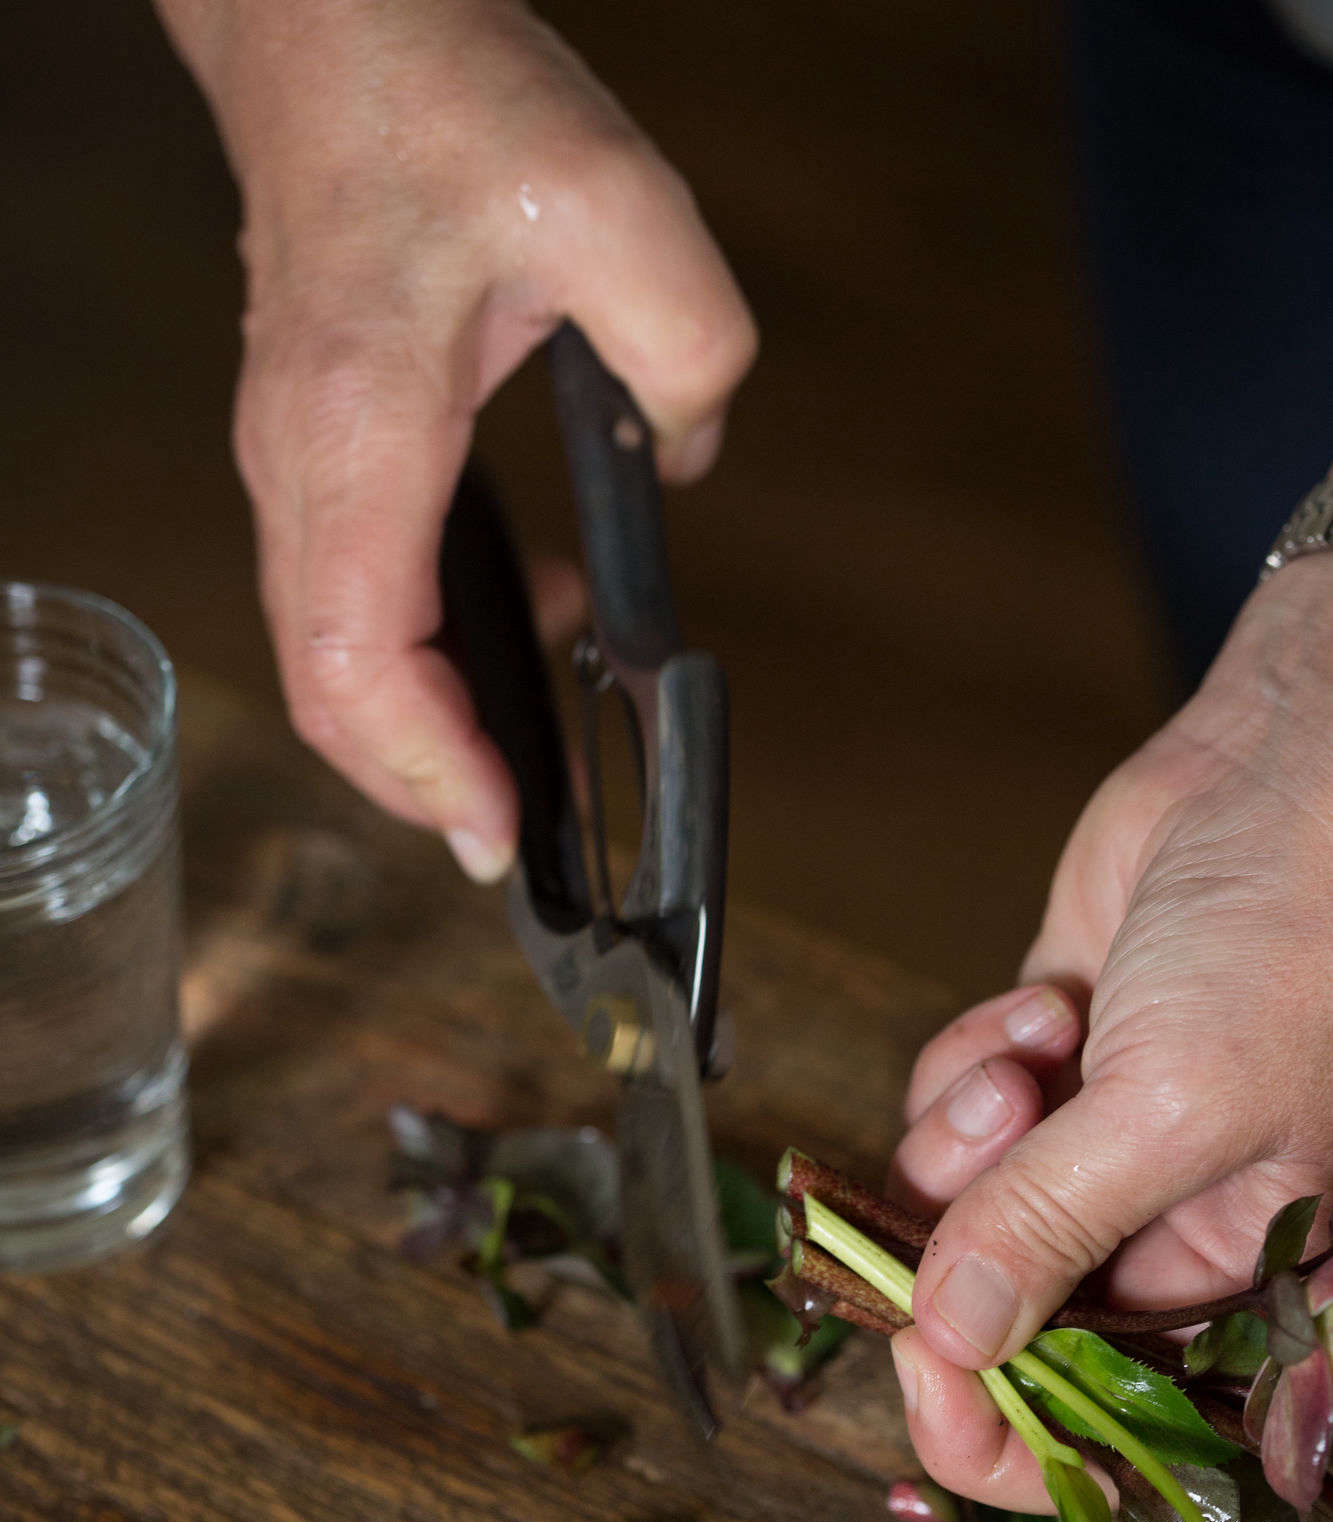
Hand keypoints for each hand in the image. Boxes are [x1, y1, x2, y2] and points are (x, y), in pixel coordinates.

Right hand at [155, 0, 755, 876]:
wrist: (332, 22)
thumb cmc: (441, 95)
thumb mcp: (618, 206)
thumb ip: (689, 351)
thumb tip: (687, 455)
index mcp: (361, 433)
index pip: (357, 658)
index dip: (428, 770)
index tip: (502, 832)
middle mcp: (302, 468)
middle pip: (328, 691)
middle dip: (422, 783)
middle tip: (521, 836)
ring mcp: (292, 465)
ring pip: (330, 655)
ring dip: (424, 728)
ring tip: (529, 765)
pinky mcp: (315, 452)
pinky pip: (350, 593)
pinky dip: (425, 652)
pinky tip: (533, 620)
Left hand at [887, 556, 1332, 1510]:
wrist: (1301, 770)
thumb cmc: (1307, 936)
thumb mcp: (1185, 1104)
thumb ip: (1057, 1227)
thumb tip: (954, 1342)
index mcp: (1244, 1281)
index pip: (1103, 1422)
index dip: (999, 1416)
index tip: (923, 1358)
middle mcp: (1170, 1232)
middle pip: (1004, 1310)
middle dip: (972, 1229)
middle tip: (999, 1139)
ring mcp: (1104, 1145)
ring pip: (960, 1203)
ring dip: (968, 1128)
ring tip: (1037, 1048)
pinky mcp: (1057, 1066)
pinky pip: (954, 1109)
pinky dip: (970, 1059)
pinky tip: (1044, 1001)